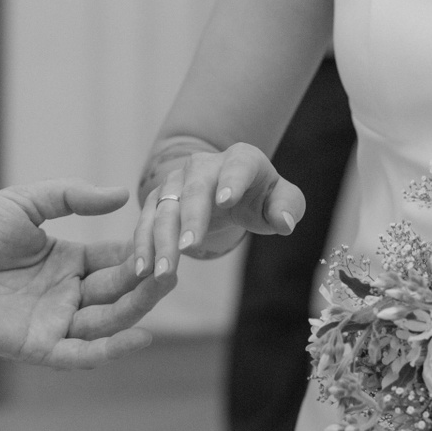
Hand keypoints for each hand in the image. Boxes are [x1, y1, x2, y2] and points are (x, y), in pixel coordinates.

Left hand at [0, 181, 176, 369]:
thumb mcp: (27, 204)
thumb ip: (72, 198)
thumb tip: (122, 195)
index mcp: (66, 262)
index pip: (116, 261)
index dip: (141, 252)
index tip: (168, 238)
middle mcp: (64, 295)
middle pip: (118, 293)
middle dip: (146, 281)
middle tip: (174, 265)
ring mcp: (52, 322)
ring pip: (106, 323)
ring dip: (136, 309)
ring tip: (161, 287)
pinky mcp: (34, 346)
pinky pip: (78, 354)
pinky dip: (110, 350)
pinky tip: (138, 336)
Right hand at [132, 144, 305, 279]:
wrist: (227, 191)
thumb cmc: (259, 197)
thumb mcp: (280, 199)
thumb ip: (288, 207)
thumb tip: (284, 222)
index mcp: (241, 159)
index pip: (237, 166)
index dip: (231, 181)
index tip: (225, 201)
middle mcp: (204, 165)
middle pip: (195, 189)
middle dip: (190, 219)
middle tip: (188, 248)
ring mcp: (177, 181)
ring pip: (165, 208)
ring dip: (161, 240)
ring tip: (162, 272)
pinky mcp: (158, 199)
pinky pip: (147, 221)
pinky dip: (143, 246)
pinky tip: (143, 270)